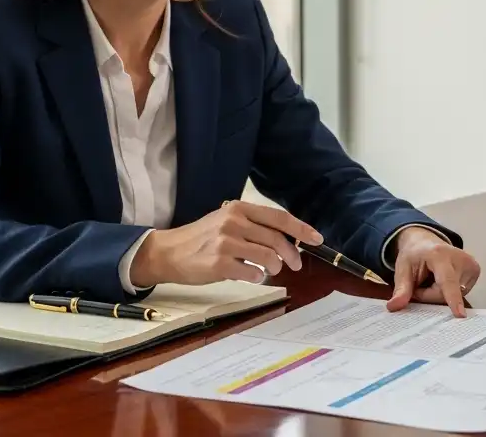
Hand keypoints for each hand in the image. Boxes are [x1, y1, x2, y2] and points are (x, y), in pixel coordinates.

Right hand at [130, 201, 323, 286]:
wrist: (168, 252)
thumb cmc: (202, 238)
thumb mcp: (227, 221)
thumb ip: (254, 226)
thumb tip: (289, 238)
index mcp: (239, 208)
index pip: (279, 218)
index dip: (301, 229)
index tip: (317, 239)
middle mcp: (234, 222)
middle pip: (277, 239)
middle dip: (292, 255)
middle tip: (295, 264)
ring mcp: (226, 242)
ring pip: (268, 257)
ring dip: (275, 267)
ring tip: (271, 270)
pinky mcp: (218, 263)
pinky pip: (251, 273)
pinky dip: (257, 277)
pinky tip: (251, 275)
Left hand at [385, 227, 480, 317]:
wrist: (426, 242)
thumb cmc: (414, 255)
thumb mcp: (402, 269)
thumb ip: (401, 289)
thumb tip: (393, 307)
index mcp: (439, 255)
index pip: (447, 282)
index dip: (453, 299)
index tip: (460, 315)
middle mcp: (460, 258)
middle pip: (445, 294)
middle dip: (429, 296)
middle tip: (421, 284)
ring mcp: (471, 264)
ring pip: (454, 295)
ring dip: (440, 294)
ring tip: (433, 280)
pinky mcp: (475, 270)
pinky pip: (460, 293)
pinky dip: (449, 292)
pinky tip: (444, 280)